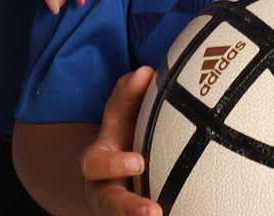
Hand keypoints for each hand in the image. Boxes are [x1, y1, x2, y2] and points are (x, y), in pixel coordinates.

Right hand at [80, 66, 158, 215]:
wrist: (117, 167)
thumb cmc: (124, 132)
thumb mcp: (121, 112)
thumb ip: (129, 93)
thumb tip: (146, 72)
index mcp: (98, 161)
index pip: (96, 163)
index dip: (115, 165)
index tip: (139, 163)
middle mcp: (103, 189)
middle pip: (107, 203)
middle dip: (127, 207)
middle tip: (153, 209)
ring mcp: (114, 207)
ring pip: (120, 215)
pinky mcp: (125, 214)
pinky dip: (161, 214)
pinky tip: (177, 214)